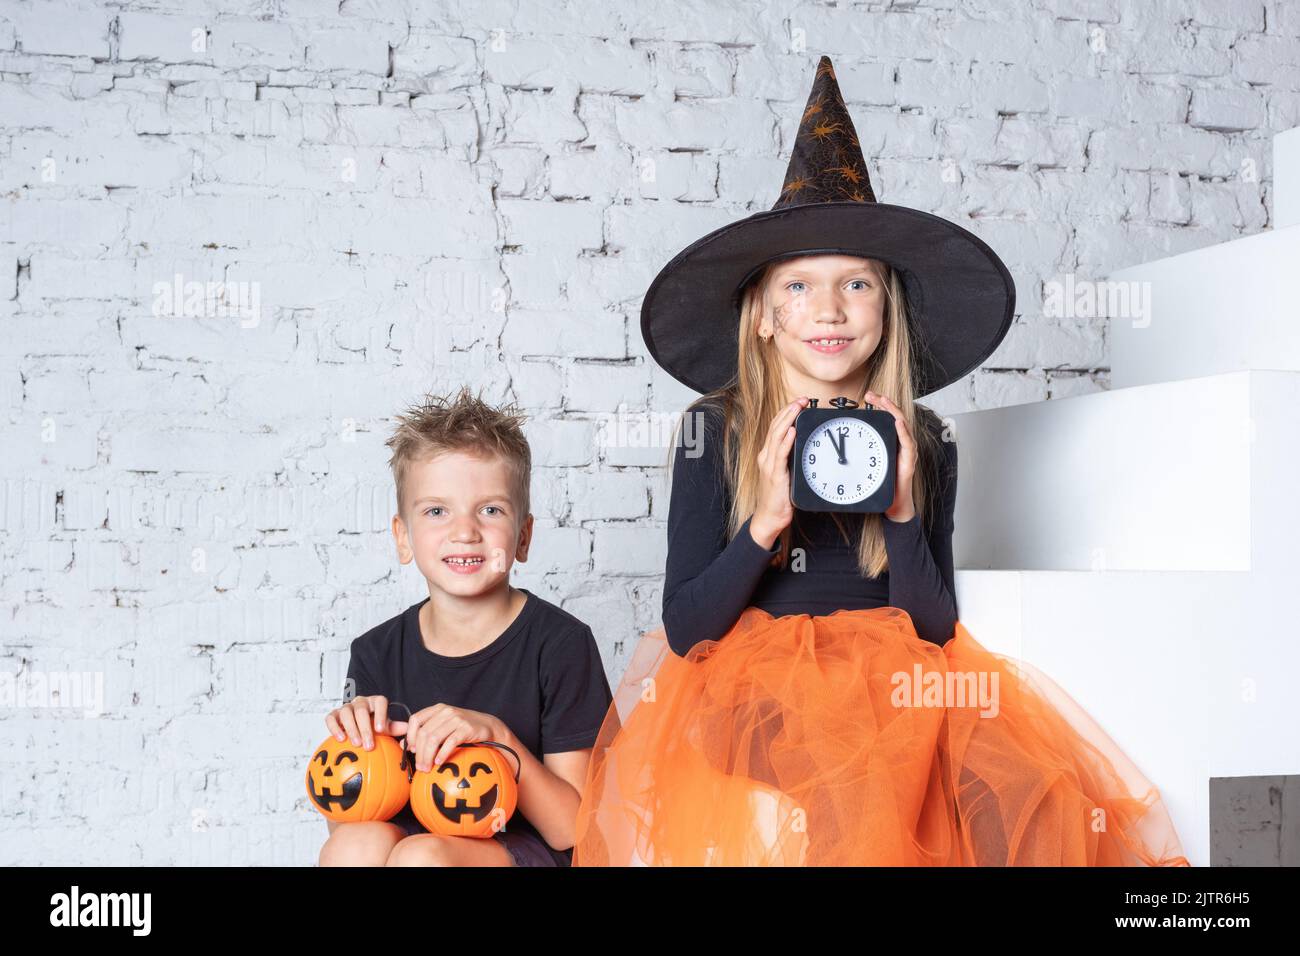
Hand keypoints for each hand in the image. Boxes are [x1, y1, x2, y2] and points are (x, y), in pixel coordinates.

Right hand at [325, 694, 391, 749]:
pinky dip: (334, 727)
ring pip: (346, 713)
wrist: (358, 723)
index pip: (380, 702)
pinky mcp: (334, 714)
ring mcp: (347, 707)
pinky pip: (331, 718)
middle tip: (368, 745)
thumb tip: (408, 729)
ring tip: (356, 744)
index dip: (381, 714)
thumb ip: (394, 727)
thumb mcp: (385, 726)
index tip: (381, 730)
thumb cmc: (374, 725)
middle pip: (361, 710)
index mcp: (375, 702)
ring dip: (351, 729)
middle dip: (365, 728)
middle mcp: (361, 702)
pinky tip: (340, 739)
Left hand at [388, 704, 508, 772]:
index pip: (415, 719)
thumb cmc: (462, 728)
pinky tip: (439, 763)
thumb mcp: (443, 726)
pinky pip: (449, 742)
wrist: (488, 725)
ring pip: (434, 738)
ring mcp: (456, 719)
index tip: (412, 750)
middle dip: (419, 753)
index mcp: (437, 709)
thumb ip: (425, 732)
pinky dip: (442, 754)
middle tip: (420, 767)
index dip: (410, 736)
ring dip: (428, 756)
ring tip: (427, 768)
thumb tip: (403, 745)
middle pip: (424, 733)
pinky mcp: (466, 728)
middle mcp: (445, 711)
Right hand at [750, 396, 808, 547]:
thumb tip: (804, 445)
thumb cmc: (778, 498)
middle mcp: (766, 456)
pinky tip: (793, 431)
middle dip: (789, 410)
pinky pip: (780, 453)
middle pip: (775, 426)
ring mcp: (769, 464)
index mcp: (768, 455)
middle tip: (802, 400)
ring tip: (798, 407)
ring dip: (788, 419)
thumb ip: (791, 459)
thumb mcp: (786, 473)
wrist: (769, 517)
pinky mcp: (775, 474)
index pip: (776, 427)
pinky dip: (786, 440)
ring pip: (777, 435)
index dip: (786, 412)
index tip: (799, 403)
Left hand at [865, 390, 915, 521]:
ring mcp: (906, 452)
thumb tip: (837, 449)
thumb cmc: (879, 484)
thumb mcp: (865, 465)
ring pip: (903, 426)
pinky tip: (897, 423)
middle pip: (895, 417)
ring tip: (885, 402)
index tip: (868, 396)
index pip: (886, 418)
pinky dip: (903, 432)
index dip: (879, 405)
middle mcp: (900, 444)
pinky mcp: (909, 462)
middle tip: (872, 395)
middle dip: (885, 403)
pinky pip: (908, 444)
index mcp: (889, 442)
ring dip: (894, 412)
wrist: (893, 505)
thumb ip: (856, 455)